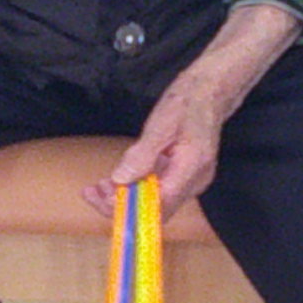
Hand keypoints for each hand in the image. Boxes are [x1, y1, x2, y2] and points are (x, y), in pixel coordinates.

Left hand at [97, 71, 232, 220]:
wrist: (209, 92)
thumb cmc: (187, 102)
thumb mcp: (161, 124)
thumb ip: (142, 155)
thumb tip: (121, 179)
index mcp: (192, 168)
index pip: (160, 203)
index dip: (130, 207)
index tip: (104, 200)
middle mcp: (194, 181)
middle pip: (157, 209)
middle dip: (123, 206)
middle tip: (94, 193)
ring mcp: (190, 181)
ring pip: (155, 202)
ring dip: (126, 198)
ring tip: (99, 187)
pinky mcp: (183, 177)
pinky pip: (158, 190)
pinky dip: (136, 188)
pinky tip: (117, 180)